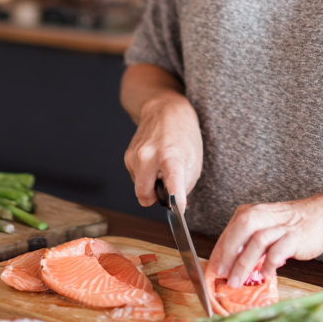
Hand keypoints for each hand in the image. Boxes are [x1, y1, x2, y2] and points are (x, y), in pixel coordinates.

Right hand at [123, 90, 203, 208]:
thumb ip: (185, 187)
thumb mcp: (194, 161)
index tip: (179, 210)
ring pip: (139, 188)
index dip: (176, 203)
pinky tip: (153, 162)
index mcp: (171, 157)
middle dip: (156, 198)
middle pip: (144, 196)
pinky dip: (144, 176)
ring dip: (150, 185)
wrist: (166, 110)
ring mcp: (135, 156)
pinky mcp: (128, 156)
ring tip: (161, 168)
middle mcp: (149, 156)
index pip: (172, 186)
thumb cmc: (183, 136)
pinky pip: (135, 178)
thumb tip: (177, 207)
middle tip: (167, 186)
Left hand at [209, 195, 322, 287]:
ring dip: (244, 263)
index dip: (220, 251)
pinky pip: (279, 250)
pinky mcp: (295, 236)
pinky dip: (269, 264)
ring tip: (237, 281)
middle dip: (229, 255)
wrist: (321, 216)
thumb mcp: (264, 228)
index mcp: (252, 212)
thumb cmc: (289, 226)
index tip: (213, 270)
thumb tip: (228, 266)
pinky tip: (265, 275)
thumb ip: (248, 243)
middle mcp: (264, 215)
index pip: (230, 231)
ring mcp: (281, 225)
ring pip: (258, 241)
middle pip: (241, 231)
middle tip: (222, 276)